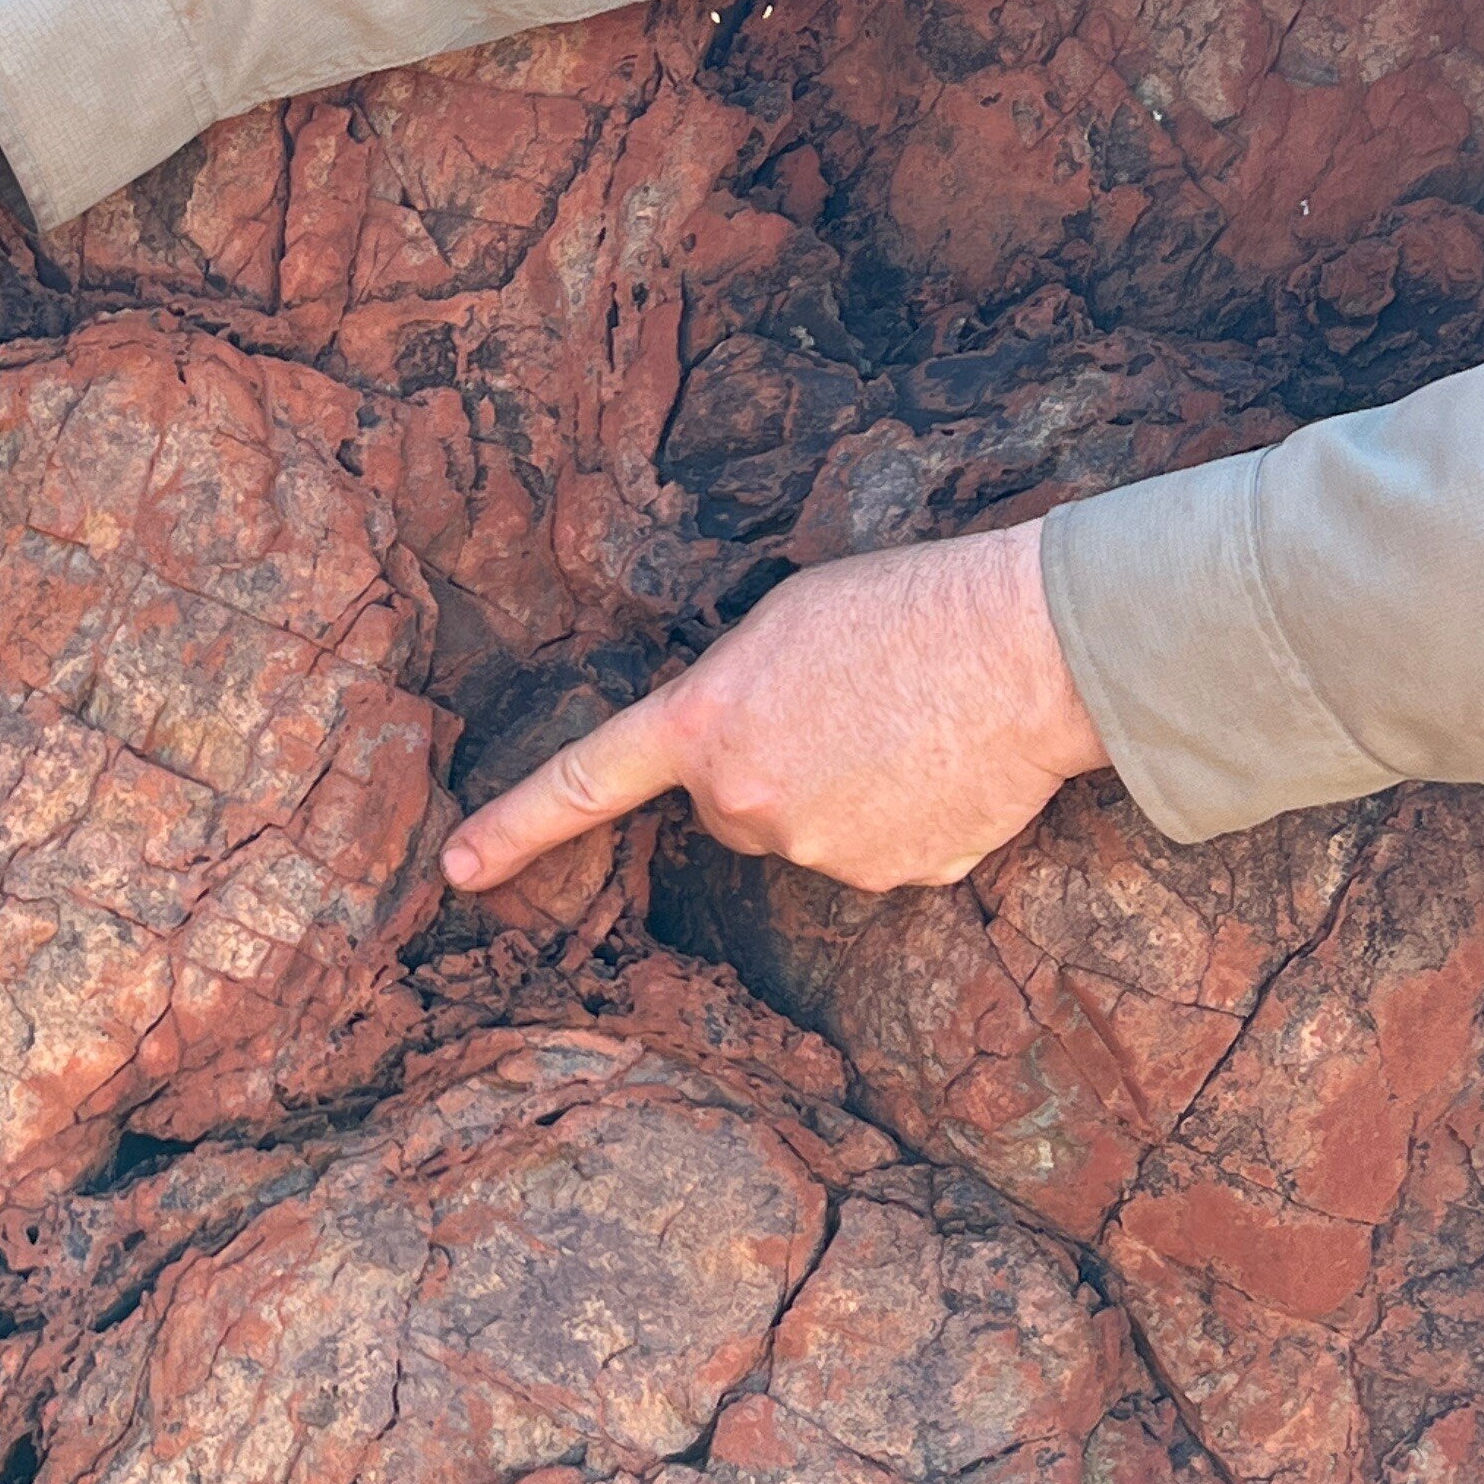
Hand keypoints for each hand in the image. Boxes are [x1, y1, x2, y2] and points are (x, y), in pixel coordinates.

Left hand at [443, 518, 1108, 900]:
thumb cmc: (904, 604)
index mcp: (703, 725)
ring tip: (907, 722)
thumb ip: (729, 698)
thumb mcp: (780, 624)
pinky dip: (908, 817)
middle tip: (844, 704)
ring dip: (845, 790)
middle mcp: (745, 804)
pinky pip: (882, 851)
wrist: (1025, 644)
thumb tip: (740, 754)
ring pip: (810, 830)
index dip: (514, 829)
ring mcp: (819, 851)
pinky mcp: (893, 879)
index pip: (581, 784)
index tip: (457, 871)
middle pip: (733, 807)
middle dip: (771, 768)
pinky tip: (946, 760)